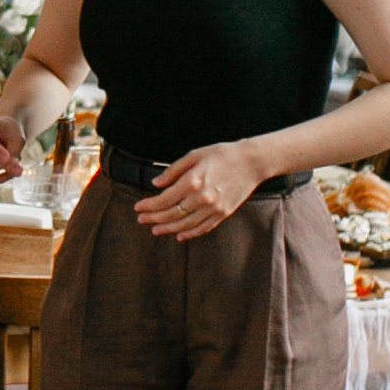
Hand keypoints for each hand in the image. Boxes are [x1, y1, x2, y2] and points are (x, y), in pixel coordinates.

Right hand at [0, 108, 28, 181]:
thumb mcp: (17, 137)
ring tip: (11, 162)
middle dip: (4, 163)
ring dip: (2, 169)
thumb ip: (15, 153)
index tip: (7, 158)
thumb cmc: (10, 131)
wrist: (3, 131)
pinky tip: (7, 175)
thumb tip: (16, 172)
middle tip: (19, 167)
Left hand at [138, 141, 262, 240]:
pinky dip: (190, 233)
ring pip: (185, 224)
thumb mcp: (194, 155)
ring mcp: (214, 208)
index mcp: (193, 181)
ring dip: (168, 229)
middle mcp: (202, 198)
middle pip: (172, 214)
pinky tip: (179, 235)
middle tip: (142, 220)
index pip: (165, 200)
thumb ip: (173, 171)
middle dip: (154, 219)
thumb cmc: (222, 154)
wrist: (251, 162)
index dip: (149, 206)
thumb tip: (156, 184)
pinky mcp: (223, 214)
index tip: (138, 208)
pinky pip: (203, 228)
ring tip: (155, 230)